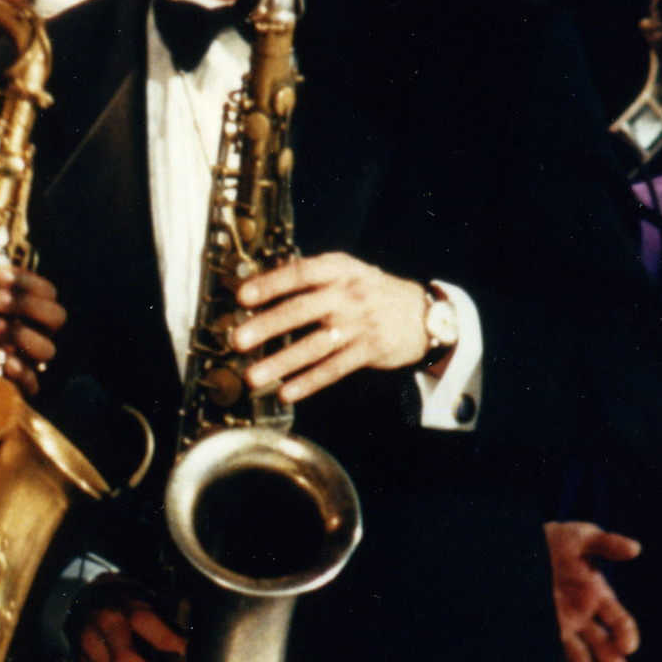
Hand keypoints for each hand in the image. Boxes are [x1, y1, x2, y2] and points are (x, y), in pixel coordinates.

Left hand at [0, 261, 64, 395]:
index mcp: (34, 309)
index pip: (47, 291)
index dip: (26, 281)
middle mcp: (40, 332)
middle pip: (55, 317)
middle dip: (26, 305)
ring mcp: (33, 359)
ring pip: (47, 349)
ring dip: (21, 335)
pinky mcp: (21, 385)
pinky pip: (33, 383)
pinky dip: (22, 374)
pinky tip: (6, 363)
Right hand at [72, 580, 186, 661]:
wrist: (91, 602)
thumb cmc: (132, 608)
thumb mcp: (149, 606)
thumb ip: (168, 629)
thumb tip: (196, 660)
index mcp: (124, 608)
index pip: (145, 622)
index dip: (168, 642)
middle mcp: (104, 629)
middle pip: (124, 660)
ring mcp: (91, 653)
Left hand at [229, 252, 432, 400]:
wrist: (424, 314)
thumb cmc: (372, 292)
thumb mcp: (347, 272)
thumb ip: (310, 277)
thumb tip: (260, 284)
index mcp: (340, 269)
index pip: (301, 273)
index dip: (271, 284)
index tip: (242, 296)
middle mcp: (349, 294)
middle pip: (302, 311)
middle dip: (266, 326)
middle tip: (237, 340)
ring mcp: (360, 324)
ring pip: (314, 345)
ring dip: (281, 362)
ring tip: (253, 376)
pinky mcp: (370, 350)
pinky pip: (334, 369)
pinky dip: (309, 381)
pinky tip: (286, 392)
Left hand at [545, 521, 641, 661]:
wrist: (523, 544)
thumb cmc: (558, 539)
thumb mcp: (583, 537)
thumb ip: (607, 544)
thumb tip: (635, 549)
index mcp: (598, 595)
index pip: (619, 621)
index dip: (626, 634)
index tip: (628, 646)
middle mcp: (583, 613)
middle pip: (603, 641)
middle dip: (611, 658)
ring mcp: (562, 621)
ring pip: (579, 649)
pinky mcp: (542, 625)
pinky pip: (553, 646)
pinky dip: (561, 660)